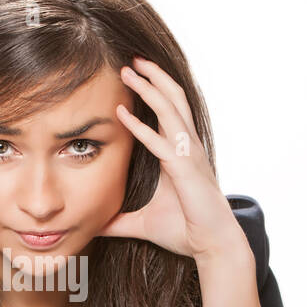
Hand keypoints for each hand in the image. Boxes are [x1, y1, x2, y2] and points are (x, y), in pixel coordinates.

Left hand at [98, 56, 246, 261]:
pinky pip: (160, 143)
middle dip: (153, 77)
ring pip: (170, 110)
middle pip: (172, 100)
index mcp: (179, 153)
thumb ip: (118, 221)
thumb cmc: (185, 231)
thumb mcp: (142, 224)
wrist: (211, 246)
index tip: (133, 76)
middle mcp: (186, 148)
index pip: (168, 113)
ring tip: (129, 70)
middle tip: (132, 60)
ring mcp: (188, 156)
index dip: (154, 91)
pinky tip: (121, 115)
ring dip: (149, 88)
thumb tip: (95, 226)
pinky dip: (140, 128)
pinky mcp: (185, 170)